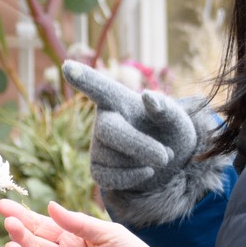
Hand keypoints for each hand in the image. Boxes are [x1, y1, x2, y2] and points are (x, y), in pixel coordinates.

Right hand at [65, 60, 198, 192]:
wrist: (171, 162)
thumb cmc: (170, 132)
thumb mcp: (177, 118)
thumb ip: (167, 108)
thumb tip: (148, 98)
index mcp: (120, 100)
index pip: (100, 88)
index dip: (84, 78)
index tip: (68, 67)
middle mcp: (104, 120)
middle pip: (110, 132)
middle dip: (139, 146)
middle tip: (166, 156)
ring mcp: (97, 147)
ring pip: (115, 159)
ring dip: (143, 162)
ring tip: (158, 156)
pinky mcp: (98, 170)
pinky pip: (109, 178)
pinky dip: (132, 177)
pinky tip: (147, 170)